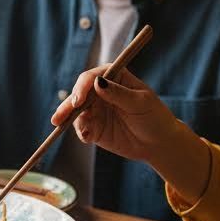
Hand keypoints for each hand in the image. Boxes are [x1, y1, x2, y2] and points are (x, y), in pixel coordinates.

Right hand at [51, 66, 179, 162]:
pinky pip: (82, 129)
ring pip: (76, 112)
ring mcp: (96, 110)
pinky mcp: (94, 128)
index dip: (82, 87)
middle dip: (68, 105)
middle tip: (60, 117)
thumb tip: (98, 82)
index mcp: (113, 77)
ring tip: (74, 127)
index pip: (91, 77)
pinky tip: (87, 137)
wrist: (159, 143)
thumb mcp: (140, 103)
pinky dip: (81, 132)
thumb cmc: (154, 117)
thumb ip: (118, 93)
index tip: (78, 100)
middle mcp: (101, 92)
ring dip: (71, 120)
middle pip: (78, 94)